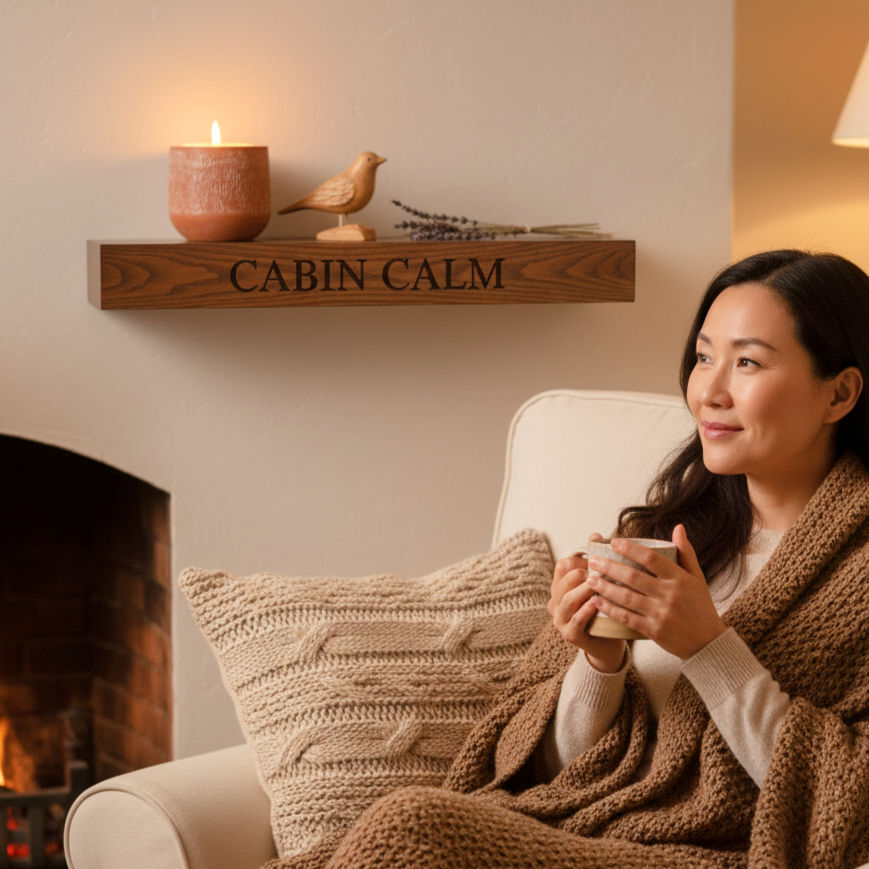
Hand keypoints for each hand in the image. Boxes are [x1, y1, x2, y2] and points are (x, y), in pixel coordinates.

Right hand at [549, 533, 625, 672]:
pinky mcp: (570, 635)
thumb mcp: (599, 585)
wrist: (608, 644)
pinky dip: (585, 610)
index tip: (596, 559)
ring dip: (583, 589)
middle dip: (581, 573)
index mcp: (560, 587)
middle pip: (564, 580)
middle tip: (600, 570)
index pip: (562, 566)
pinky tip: (597, 603)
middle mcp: (555, 602)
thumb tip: (596, 534)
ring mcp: (560, 619)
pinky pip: (576, 619)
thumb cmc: (604, 610)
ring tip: (597, 584)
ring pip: (567, 599)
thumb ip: (595, 563)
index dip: (578, 559)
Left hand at [585, 525, 726, 659]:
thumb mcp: (697, 577)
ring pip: (626, 597)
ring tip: (590, 579)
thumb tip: (678, 526)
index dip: (630, 549)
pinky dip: (610, 609)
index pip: (650, 558)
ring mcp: (661, 613)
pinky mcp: (654, 630)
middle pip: (633, 577)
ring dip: (605, 587)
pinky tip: (597, 601)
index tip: (613, 542)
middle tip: (593, 560)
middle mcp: (669, 594)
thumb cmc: (700, 606)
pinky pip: (627, 617)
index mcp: (679, 578)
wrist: (708, 643)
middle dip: (609, 567)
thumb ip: (686, 552)